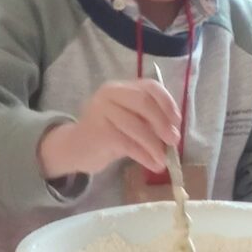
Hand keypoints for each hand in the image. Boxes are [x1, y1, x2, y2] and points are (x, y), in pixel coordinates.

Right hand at [39, 79, 180, 178]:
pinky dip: (144, 155)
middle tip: (174, 141)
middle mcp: (110, 93)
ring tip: (163, 161)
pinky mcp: (97, 131)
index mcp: (122, 87)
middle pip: (144, 103)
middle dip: (162, 123)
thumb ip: (148, 120)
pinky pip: (127, 143)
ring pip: (136, 126)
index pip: (150, 87)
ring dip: (154, 145)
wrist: (74, 149)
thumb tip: (174, 132)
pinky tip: (152, 164)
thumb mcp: (130, 121)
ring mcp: (101, 110)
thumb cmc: (108, 134)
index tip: (177, 121)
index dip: (167, 103)